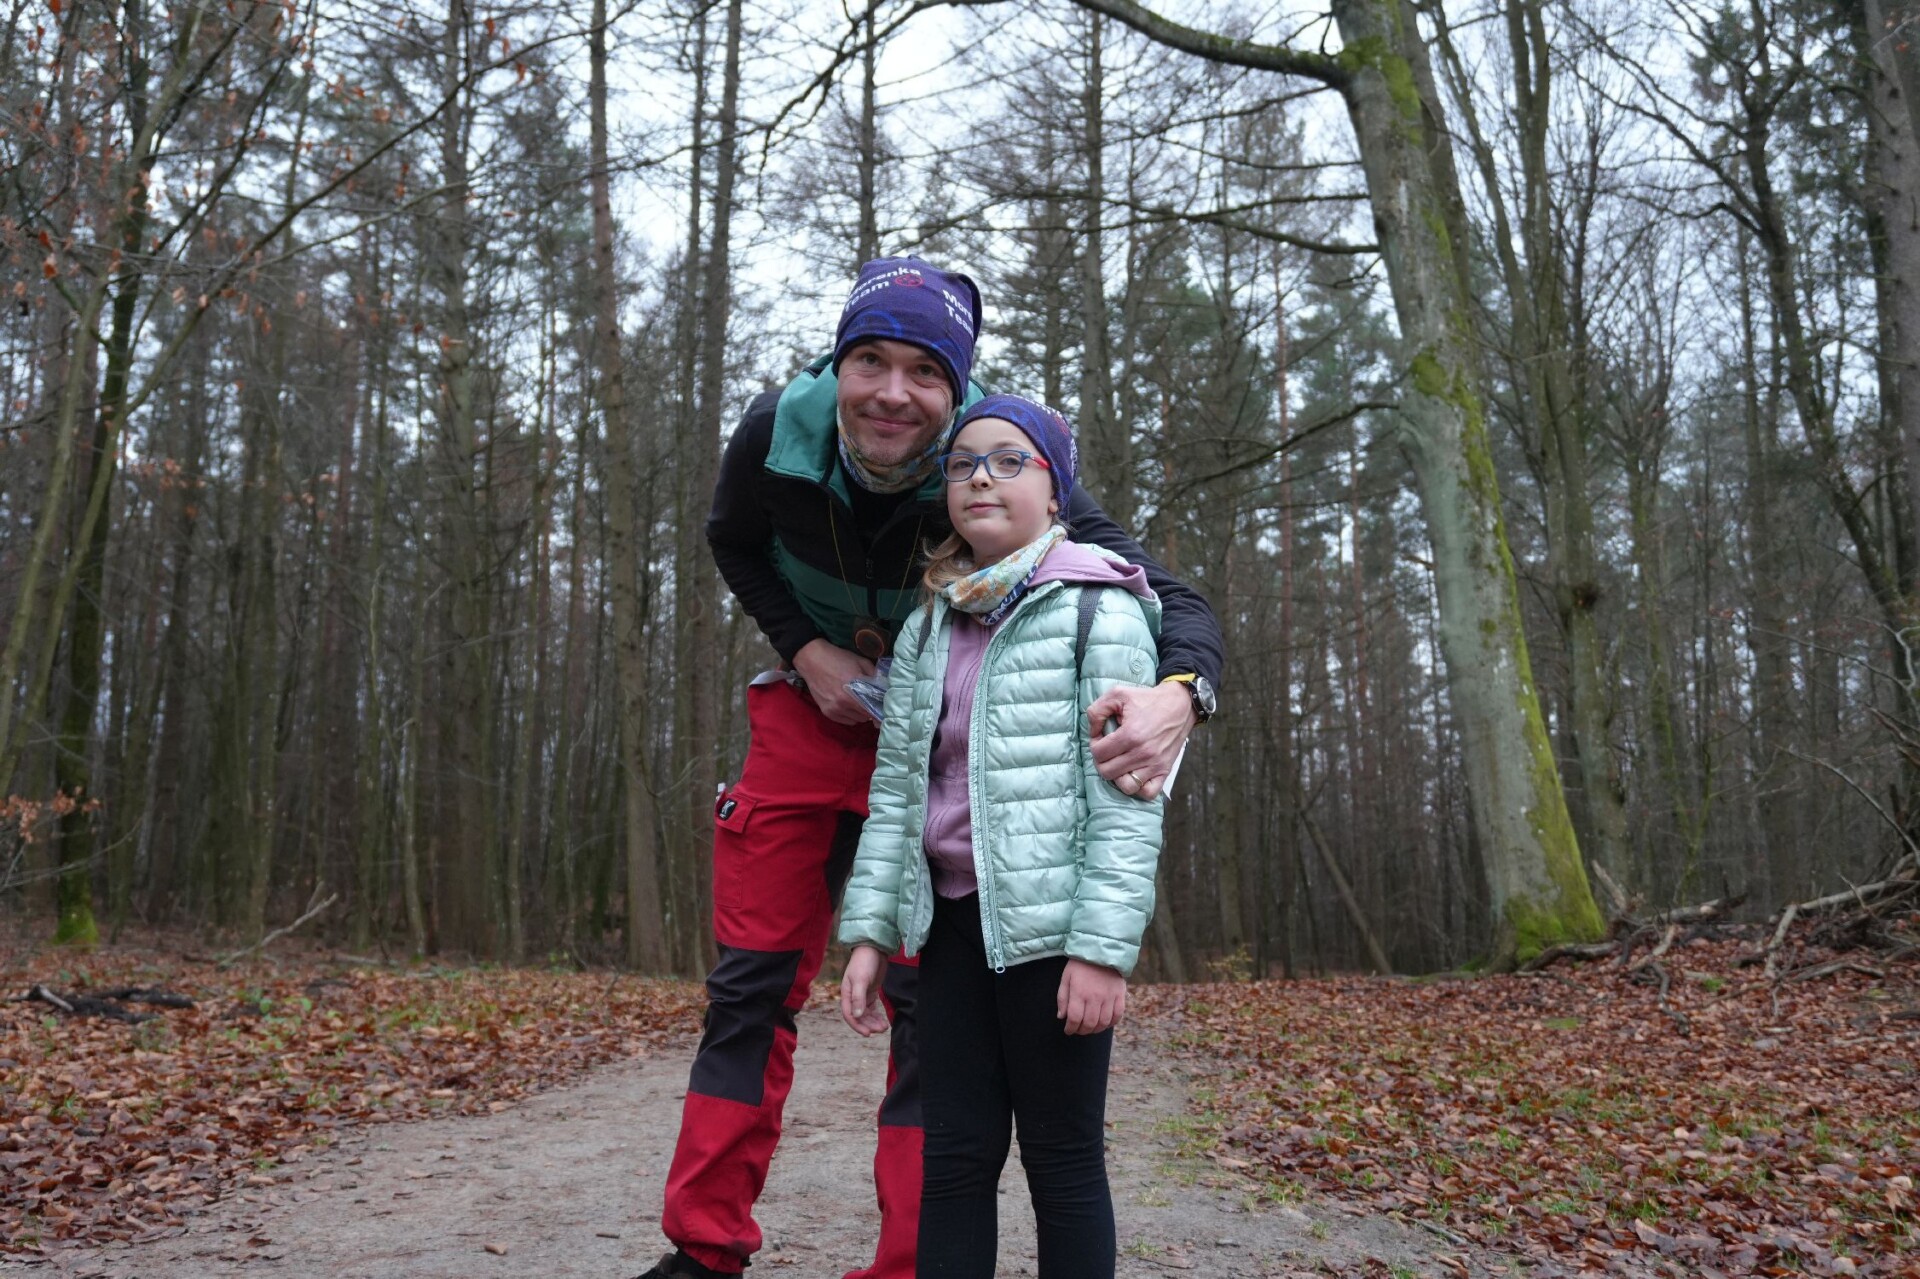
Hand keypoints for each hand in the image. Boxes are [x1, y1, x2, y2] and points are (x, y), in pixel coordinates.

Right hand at [793, 638, 877, 725]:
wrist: (812, 659)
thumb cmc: (838, 659)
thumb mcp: (861, 662)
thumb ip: (874, 676)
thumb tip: (885, 688)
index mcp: (855, 690)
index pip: (873, 710)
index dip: (880, 712)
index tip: (884, 710)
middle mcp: (844, 703)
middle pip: (866, 716)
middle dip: (870, 709)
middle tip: (869, 701)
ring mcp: (834, 709)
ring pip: (856, 720)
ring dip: (860, 713)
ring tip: (857, 702)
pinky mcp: (826, 712)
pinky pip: (845, 721)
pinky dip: (850, 716)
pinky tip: (848, 705)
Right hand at [840, 946, 890, 1036]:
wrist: (873, 948)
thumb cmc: (864, 962)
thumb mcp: (860, 980)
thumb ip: (858, 998)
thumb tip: (857, 1015)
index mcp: (846, 994)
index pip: (849, 1015)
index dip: (858, 1026)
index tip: (868, 1033)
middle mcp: (853, 996)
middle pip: (859, 1016)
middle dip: (869, 1025)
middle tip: (881, 1030)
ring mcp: (862, 995)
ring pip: (866, 1014)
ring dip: (874, 1022)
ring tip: (884, 1027)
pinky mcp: (871, 992)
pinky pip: (872, 1008)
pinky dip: (877, 1016)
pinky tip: (883, 1021)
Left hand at [1056, 959, 1125, 1034]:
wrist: (1101, 950)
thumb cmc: (1080, 964)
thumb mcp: (1066, 978)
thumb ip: (1062, 998)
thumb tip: (1062, 1017)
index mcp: (1079, 992)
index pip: (1075, 1018)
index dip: (1070, 1028)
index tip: (1068, 1030)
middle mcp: (1095, 997)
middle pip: (1089, 1023)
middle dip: (1082, 1031)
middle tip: (1078, 1030)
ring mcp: (1109, 997)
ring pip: (1104, 1022)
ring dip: (1096, 1029)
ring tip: (1090, 1028)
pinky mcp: (1120, 995)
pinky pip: (1118, 1015)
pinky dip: (1111, 1023)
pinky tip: (1104, 1023)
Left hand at [1087, 681, 1195, 799]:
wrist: (1179, 705)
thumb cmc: (1148, 700)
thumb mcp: (1118, 694)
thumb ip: (1098, 710)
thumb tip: (1093, 731)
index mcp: (1130, 734)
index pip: (1099, 753)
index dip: (1094, 745)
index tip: (1100, 738)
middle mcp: (1142, 753)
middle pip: (1108, 772)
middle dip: (1102, 761)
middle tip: (1108, 751)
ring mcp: (1154, 764)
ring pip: (1126, 786)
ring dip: (1118, 776)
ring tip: (1120, 763)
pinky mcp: (1164, 770)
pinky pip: (1149, 792)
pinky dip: (1139, 788)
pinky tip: (1134, 773)